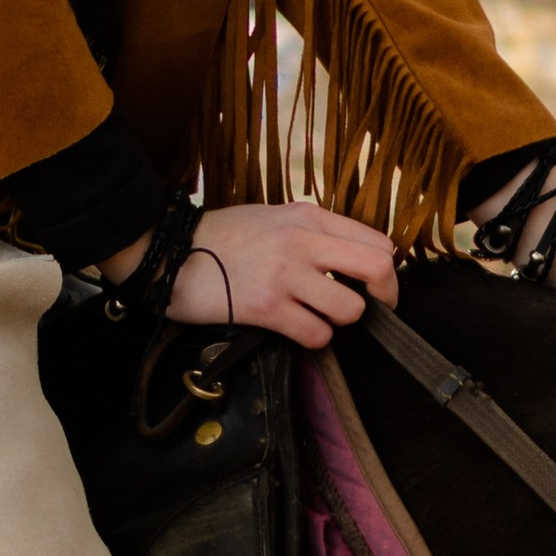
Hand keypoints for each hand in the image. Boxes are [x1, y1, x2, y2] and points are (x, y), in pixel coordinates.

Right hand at [154, 199, 398, 349]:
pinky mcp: (266, 307)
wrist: (170, 252)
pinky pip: (316, 333)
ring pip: (350, 309)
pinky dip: (314, 339)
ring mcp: (286, 274)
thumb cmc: (221, 238)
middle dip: (384, 297)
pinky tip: (296, 330)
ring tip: (317, 316)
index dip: (385, 271)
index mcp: (308, 216)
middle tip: (372, 312)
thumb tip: (350, 260)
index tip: (375, 288)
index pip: (376, 243)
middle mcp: (303, 241)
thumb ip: (313, 233)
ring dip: (339, 321)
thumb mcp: (273, 217)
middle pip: (377, 269)